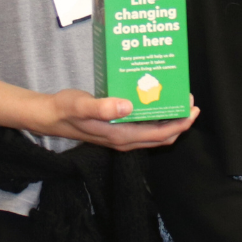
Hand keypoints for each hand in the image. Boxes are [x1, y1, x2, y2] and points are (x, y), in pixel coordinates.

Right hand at [28, 90, 199, 150]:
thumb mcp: (81, 105)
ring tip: (177, 101)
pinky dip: (155, 118)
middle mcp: (124, 140)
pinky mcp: (116, 131)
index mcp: (121, 136)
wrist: (49, 117)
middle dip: (180, 121)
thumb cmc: (65, 110)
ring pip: (154, 133)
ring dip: (169, 120)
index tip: (192, 108)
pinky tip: (154, 102)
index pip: (160, 134)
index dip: (180, 123)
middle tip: (190, 102)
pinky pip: (143, 128)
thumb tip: (127, 106)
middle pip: (161, 136)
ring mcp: (120, 137)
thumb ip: (102, 107)